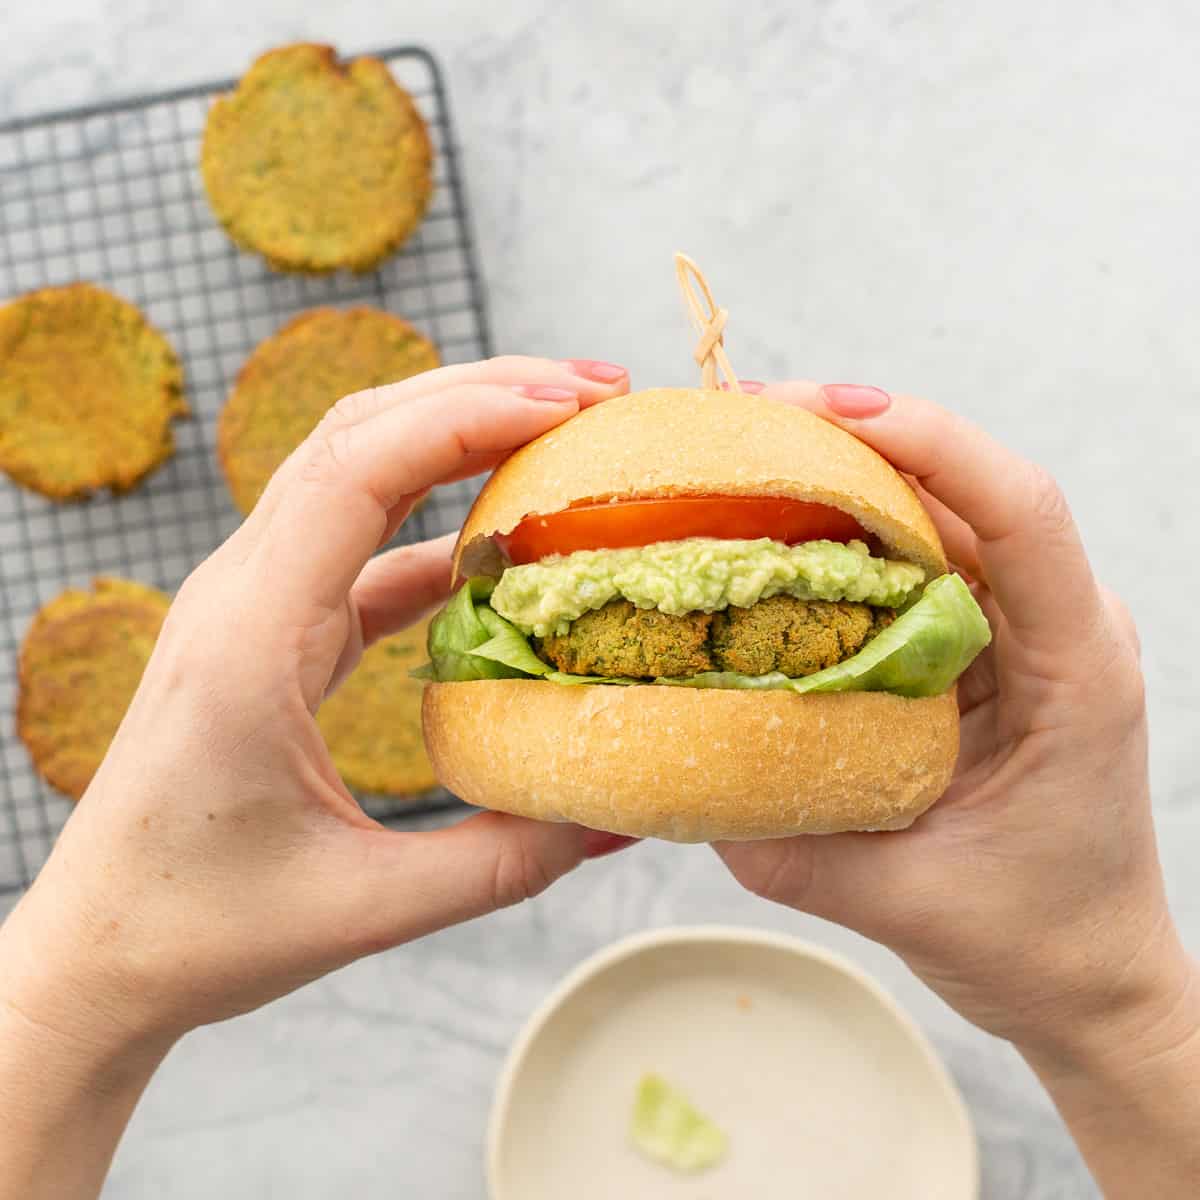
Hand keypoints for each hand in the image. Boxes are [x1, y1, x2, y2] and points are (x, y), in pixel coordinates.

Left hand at [0, 356, 632, 1050]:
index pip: (359, 467)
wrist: (100, 949)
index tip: (572, 406)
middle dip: (481, 392)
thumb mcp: (366, 908)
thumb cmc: (203, 929)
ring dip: (457, 433)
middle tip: (596, 391)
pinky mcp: (270, 625)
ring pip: (356, 468)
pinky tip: (503, 541)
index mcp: (250, 636)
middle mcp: (241, 592)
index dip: (470, 415)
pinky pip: (360, 540)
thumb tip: (620, 819)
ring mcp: (250, 600)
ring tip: (563, 429)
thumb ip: (503, 862)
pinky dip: (437, 519)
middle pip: (360, 432)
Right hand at [717, 381, 1199, 1193]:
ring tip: (739, 464)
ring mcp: (1016, 633)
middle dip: (854, 438)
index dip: (933, 442)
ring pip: (931, 519)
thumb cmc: (1034, 939)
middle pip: (962, 491)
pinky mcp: (974, 651)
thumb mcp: (907, 904)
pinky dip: (838, 542)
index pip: (1022, 512)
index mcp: (1075, 667)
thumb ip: (789, 853)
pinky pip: (908, 568)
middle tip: (742, 422)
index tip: (834, 407)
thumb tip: (680, 784)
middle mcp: (1054, 627)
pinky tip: (768, 542)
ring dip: (839, 480)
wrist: (1086, 974)